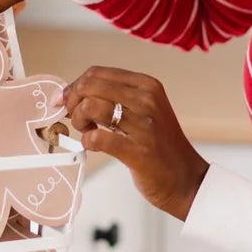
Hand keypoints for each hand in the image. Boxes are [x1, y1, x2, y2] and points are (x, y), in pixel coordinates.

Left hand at [62, 67, 208, 220]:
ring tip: (87, 131)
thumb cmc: (159, 145)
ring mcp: (145, 126)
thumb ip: (113, 98)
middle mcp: (147, 100)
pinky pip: (99, 138)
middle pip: (90, 86)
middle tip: (76, 118)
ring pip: (91, 107)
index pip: (97, 73)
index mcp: (147, 85)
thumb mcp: (143, 110)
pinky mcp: (139, 152)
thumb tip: (70, 94)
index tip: (66, 101)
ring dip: (79, 121)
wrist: (186, 178)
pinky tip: (94, 145)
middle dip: (73, 102)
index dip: (74, 86)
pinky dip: (88, 141)